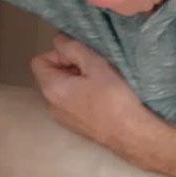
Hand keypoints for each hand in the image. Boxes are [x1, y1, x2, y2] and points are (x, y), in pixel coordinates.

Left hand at [31, 34, 159, 159]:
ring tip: (101, 82)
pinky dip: (82, 95)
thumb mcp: (96, 65)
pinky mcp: (77, 127)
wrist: (135, 136)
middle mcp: (52, 106)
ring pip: (63, 89)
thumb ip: (73, 48)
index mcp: (52, 89)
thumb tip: (59, 40)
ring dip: (77, 81)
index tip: (80, 57)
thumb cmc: (116, 98)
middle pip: (51, 75)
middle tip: (94, 67)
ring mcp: (64, 119)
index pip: (39, 61)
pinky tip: (103, 97)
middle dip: (69, 66)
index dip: (58, 54)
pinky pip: (72, 103)